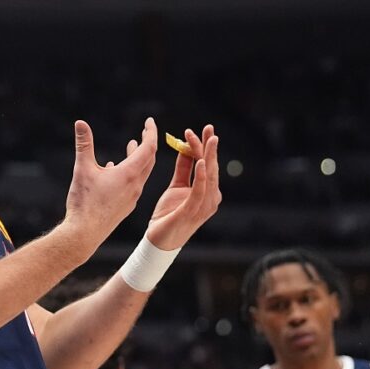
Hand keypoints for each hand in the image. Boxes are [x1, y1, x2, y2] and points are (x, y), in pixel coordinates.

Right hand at [63, 117, 156, 257]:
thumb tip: (80, 123)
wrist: (85, 234)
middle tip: (145, 131)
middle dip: (147, 143)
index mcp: (129, 174)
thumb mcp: (82, 169)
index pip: (148, 148)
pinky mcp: (125, 207)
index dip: (150, 133)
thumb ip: (84, 144)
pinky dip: (129, 172)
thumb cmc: (84, 202)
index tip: (149, 122)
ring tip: (131, 146)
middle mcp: (135, 185)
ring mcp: (132, 198)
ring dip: (138, 158)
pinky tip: (113, 170)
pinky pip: (133, 185)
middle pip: (148, 160)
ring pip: (141, 173)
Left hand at [145, 124, 220, 249]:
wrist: (158, 240)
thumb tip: (185, 148)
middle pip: (212, 168)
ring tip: (208, 140)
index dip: (205, 146)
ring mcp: (203, 206)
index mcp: (207, 191)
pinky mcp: (192, 212)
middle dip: (210, 147)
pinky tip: (201, 162)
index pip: (208, 164)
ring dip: (208, 156)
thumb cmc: (168, 215)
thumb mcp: (176, 187)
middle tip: (209, 128)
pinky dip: (202, 176)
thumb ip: (183, 169)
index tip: (203, 128)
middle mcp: (210, 198)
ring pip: (209, 177)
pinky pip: (199, 191)